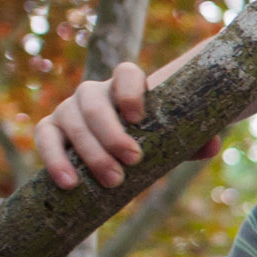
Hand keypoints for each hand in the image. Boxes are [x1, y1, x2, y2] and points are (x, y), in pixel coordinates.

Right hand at [33, 59, 220, 187]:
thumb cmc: (155, 139)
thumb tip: (211, 147)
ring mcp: (69, 110)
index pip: (126, 73)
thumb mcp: (177, 139)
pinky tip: (69, 182)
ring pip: (71, 120)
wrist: (123, 150)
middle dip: (111, 132)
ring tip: (112, 180)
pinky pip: (45, 138)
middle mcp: (94, 93)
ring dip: (90, 151)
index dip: (129, 90)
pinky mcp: (51, 130)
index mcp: (128, 86)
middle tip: (132, 160)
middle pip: (95, 102)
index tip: (138, 117)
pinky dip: (54, 159)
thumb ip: (196, 139)